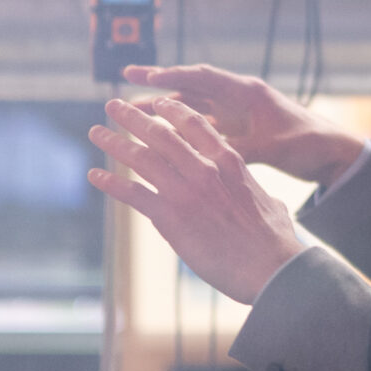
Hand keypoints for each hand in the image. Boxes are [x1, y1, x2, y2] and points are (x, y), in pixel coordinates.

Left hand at [87, 96, 306, 304]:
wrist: (270, 267)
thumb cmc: (275, 241)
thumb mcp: (271, 204)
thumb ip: (260, 196)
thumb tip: (272, 204)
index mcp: (229, 161)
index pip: (195, 125)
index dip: (172, 111)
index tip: (157, 103)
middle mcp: (204, 169)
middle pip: (161, 134)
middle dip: (133, 118)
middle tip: (113, 106)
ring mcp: (185, 192)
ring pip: (141, 158)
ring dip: (115, 142)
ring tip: (97, 132)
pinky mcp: (170, 218)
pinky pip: (133, 194)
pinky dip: (111, 183)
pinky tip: (95, 175)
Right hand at [120, 62, 365, 184]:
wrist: (331, 152)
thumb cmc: (308, 143)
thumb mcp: (273, 146)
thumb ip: (241, 147)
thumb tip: (209, 152)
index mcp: (247, 92)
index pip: (202, 77)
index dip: (171, 76)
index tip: (142, 76)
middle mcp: (238, 98)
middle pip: (191, 86)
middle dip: (158, 83)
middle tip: (124, 78)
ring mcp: (236, 114)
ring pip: (192, 107)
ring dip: (164, 108)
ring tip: (132, 110)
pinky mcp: (238, 130)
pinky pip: (202, 125)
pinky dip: (180, 128)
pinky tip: (159, 135)